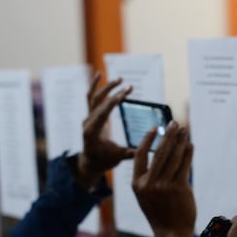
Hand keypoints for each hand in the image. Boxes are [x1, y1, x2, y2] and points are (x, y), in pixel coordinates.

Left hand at [77, 72, 135, 189]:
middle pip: (98, 102)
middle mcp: (87, 123)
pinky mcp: (90, 115)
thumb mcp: (118, 158)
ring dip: (106, 87)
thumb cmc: (104, 161)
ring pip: (94, 97)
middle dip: (114, 92)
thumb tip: (149, 147)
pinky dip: (95, 86)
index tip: (125, 93)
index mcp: (92, 133)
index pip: (102, 114)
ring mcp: (88, 118)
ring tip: (120, 79)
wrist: (90, 162)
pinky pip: (91, 98)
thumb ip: (131, 152)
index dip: (112, 102)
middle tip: (129, 86)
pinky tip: (99, 75)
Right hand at [133, 122, 195, 236]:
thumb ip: (149, 178)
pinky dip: (188, 153)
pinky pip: (184, 166)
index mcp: (137, 184)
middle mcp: (149, 184)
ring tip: (184, 130)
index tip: (156, 128)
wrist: (171, 234)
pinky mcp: (179, 188)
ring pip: (173, 157)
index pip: (140, 155)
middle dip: (168, 135)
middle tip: (174, 122)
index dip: (148, 139)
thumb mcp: (146, 196)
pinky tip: (190, 145)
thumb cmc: (160, 215)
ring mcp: (164, 186)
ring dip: (180, 141)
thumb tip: (161, 154)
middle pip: (159, 152)